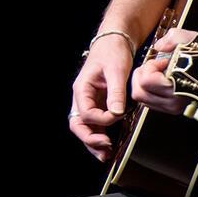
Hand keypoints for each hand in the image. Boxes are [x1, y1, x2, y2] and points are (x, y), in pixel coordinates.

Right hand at [69, 33, 134, 161]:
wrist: (116, 41)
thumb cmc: (113, 51)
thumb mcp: (116, 69)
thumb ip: (116, 92)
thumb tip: (116, 112)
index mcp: (82, 88)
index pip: (85, 112)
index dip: (101, 119)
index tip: (118, 115)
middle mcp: (82, 98)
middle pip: (78, 124)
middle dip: (90, 139)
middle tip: (105, 148)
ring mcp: (90, 102)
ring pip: (86, 128)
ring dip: (94, 142)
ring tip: (106, 155)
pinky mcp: (100, 104)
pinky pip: (96, 124)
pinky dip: (100, 135)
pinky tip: (109, 146)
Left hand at [131, 28, 197, 115]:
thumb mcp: (190, 38)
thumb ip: (172, 38)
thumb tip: (159, 46)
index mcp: (177, 85)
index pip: (146, 81)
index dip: (151, 66)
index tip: (164, 60)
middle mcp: (174, 101)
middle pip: (139, 93)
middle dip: (142, 76)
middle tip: (153, 66)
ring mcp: (173, 107)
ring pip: (142, 99)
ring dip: (144, 84)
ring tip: (157, 73)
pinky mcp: (171, 109)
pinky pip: (149, 102)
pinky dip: (149, 91)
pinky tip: (160, 81)